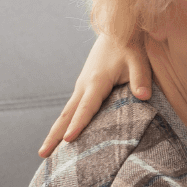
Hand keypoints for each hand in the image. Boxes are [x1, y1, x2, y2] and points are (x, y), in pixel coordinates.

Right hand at [38, 33, 151, 156]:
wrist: (117, 31)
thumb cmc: (129, 46)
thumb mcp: (138, 59)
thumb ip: (140, 78)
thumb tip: (143, 96)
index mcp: (96, 82)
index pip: (86, 108)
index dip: (78, 124)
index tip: (69, 141)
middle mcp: (83, 86)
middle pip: (66, 115)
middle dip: (54, 135)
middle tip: (43, 154)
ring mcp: (81, 87)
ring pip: (65, 113)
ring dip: (55, 132)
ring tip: (46, 153)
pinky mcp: (84, 88)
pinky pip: (71, 109)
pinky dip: (64, 123)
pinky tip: (62, 137)